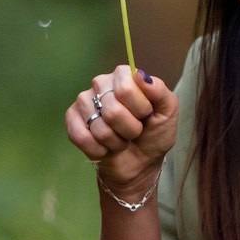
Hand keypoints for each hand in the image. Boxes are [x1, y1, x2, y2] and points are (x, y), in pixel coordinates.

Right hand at [65, 65, 178, 200]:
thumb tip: (140, 75)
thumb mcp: (168, 112)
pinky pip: (82, 137)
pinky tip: (105, 148)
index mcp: (124, 76)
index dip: (140, 109)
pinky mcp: (72, 121)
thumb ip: (160, 92)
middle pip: (112, 110)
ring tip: (120, 139)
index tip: (146, 115)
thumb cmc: (154, 134)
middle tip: (134, 131)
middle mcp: (101, 83)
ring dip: (115, 142)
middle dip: (129, 129)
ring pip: (98, 127)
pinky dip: (99, 150)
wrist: (140, 163)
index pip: (126, 88)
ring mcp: (83, 101)